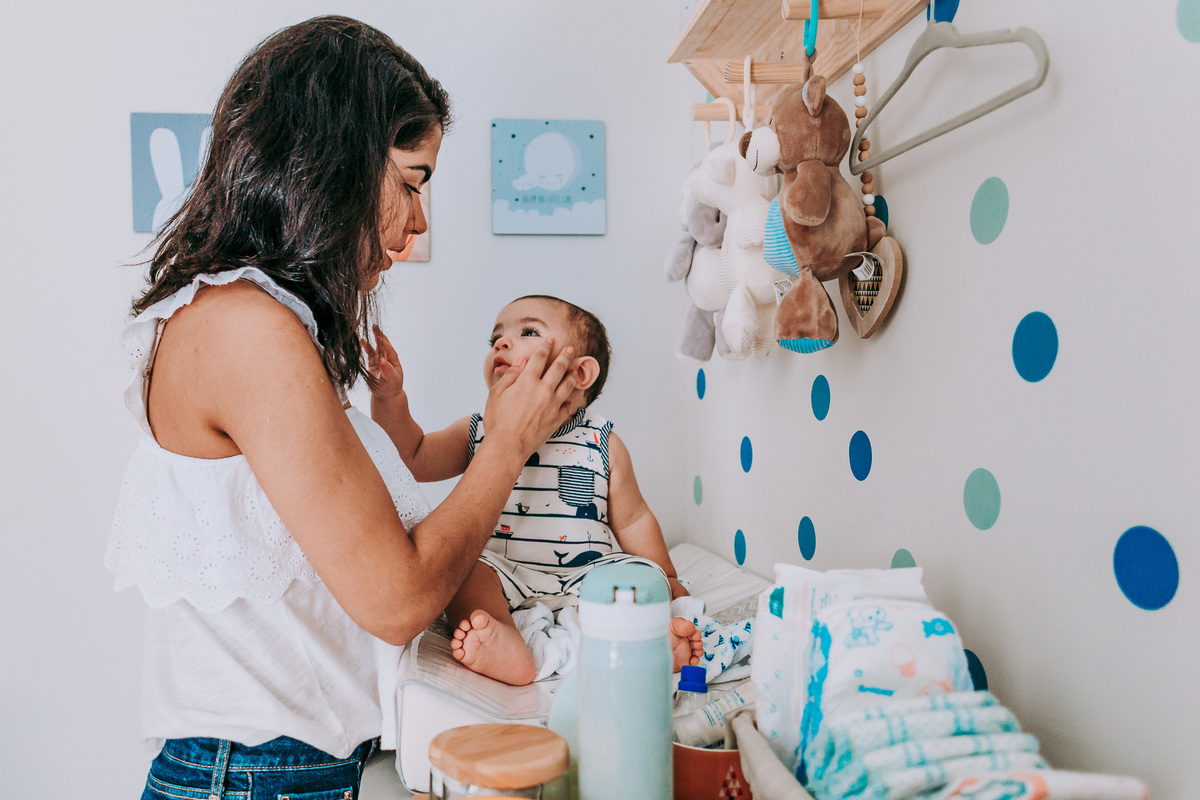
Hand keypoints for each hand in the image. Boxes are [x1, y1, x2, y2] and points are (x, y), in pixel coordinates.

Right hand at [363, 325, 404, 400]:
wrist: (386, 395)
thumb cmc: (391, 388)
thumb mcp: (391, 380)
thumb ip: (387, 370)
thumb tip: (382, 360)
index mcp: (394, 362)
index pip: (389, 350)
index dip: (384, 343)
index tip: (379, 337)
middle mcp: (387, 359)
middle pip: (384, 345)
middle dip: (380, 335)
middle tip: (376, 326)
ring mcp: (380, 360)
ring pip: (377, 347)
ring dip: (374, 339)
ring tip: (371, 329)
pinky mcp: (373, 363)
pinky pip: (370, 353)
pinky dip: (366, 347)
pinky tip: (363, 341)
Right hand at [482, 336, 577, 456]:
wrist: (507, 446)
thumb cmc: (498, 421)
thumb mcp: (496, 393)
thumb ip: (510, 375)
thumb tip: (521, 362)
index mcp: (527, 381)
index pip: (539, 358)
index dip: (545, 347)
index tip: (550, 340)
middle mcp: (543, 390)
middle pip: (558, 368)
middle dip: (565, 356)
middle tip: (571, 349)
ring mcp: (552, 405)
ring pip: (567, 385)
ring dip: (572, 375)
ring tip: (574, 370)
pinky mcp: (556, 419)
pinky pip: (568, 408)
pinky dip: (570, 402)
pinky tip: (570, 400)